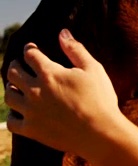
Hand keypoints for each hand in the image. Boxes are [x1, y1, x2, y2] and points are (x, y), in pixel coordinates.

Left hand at [4, 29, 122, 158]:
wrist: (99, 133)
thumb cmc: (99, 99)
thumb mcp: (93, 69)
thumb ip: (76, 50)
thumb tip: (62, 32)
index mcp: (49, 73)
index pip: (30, 55)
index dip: (29, 50)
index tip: (31, 48)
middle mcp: (35, 91)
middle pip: (13, 73)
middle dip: (15, 66)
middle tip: (19, 65)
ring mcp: (31, 111)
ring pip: (9, 95)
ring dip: (11, 88)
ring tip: (16, 86)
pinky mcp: (31, 130)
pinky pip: (11, 121)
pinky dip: (12, 115)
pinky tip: (19, 112)